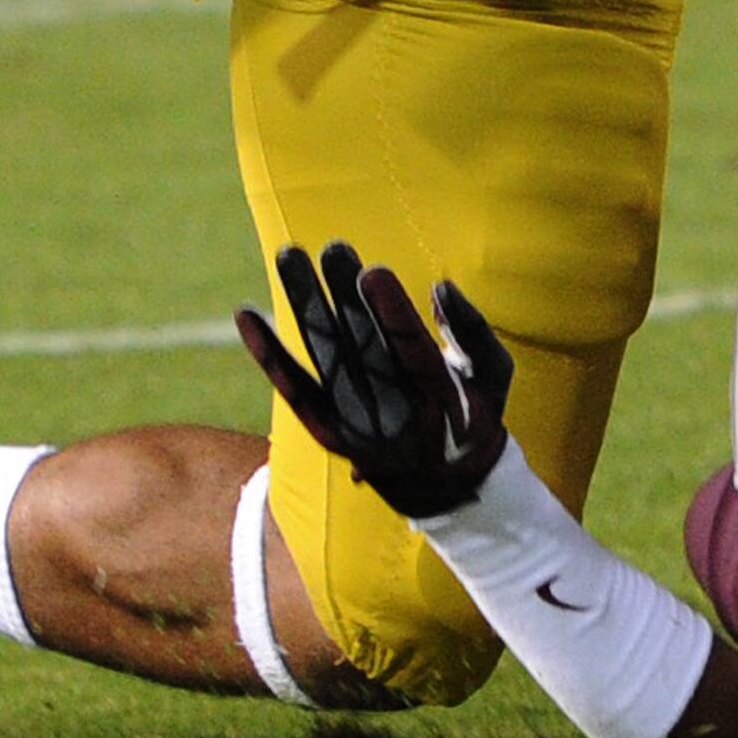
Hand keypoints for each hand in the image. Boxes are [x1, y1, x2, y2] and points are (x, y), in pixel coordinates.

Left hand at [237, 241, 512, 516]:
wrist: (445, 489)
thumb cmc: (474, 416)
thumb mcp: (493, 376)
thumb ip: (472, 329)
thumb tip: (440, 286)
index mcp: (439, 399)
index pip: (411, 351)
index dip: (390, 313)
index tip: (373, 272)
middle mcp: (393, 415)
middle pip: (362, 347)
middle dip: (346, 297)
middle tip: (334, 248)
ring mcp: (355, 424)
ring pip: (324, 357)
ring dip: (306, 305)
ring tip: (290, 256)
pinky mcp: (326, 429)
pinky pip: (292, 390)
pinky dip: (268, 354)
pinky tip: (245, 315)